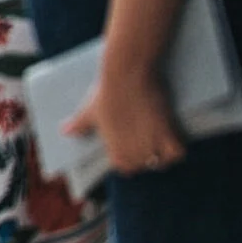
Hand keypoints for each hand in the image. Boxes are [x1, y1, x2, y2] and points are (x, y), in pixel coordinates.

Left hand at [67, 64, 185, 175]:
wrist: (127, 74)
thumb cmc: (107, 92)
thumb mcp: (90, 111)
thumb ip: (80, 126)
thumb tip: (64, 132)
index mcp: (114, 150)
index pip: (124, 168)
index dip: (129, 159)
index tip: (132, 148)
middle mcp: (132, 152)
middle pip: (144, 165)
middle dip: (146, 156)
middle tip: (147, 140)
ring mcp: (150, 144)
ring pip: (160, 162)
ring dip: (161, 154)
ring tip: (159, 140)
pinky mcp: (167, 133)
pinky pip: (177, 153)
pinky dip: (176, 149)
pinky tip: (172, 138)